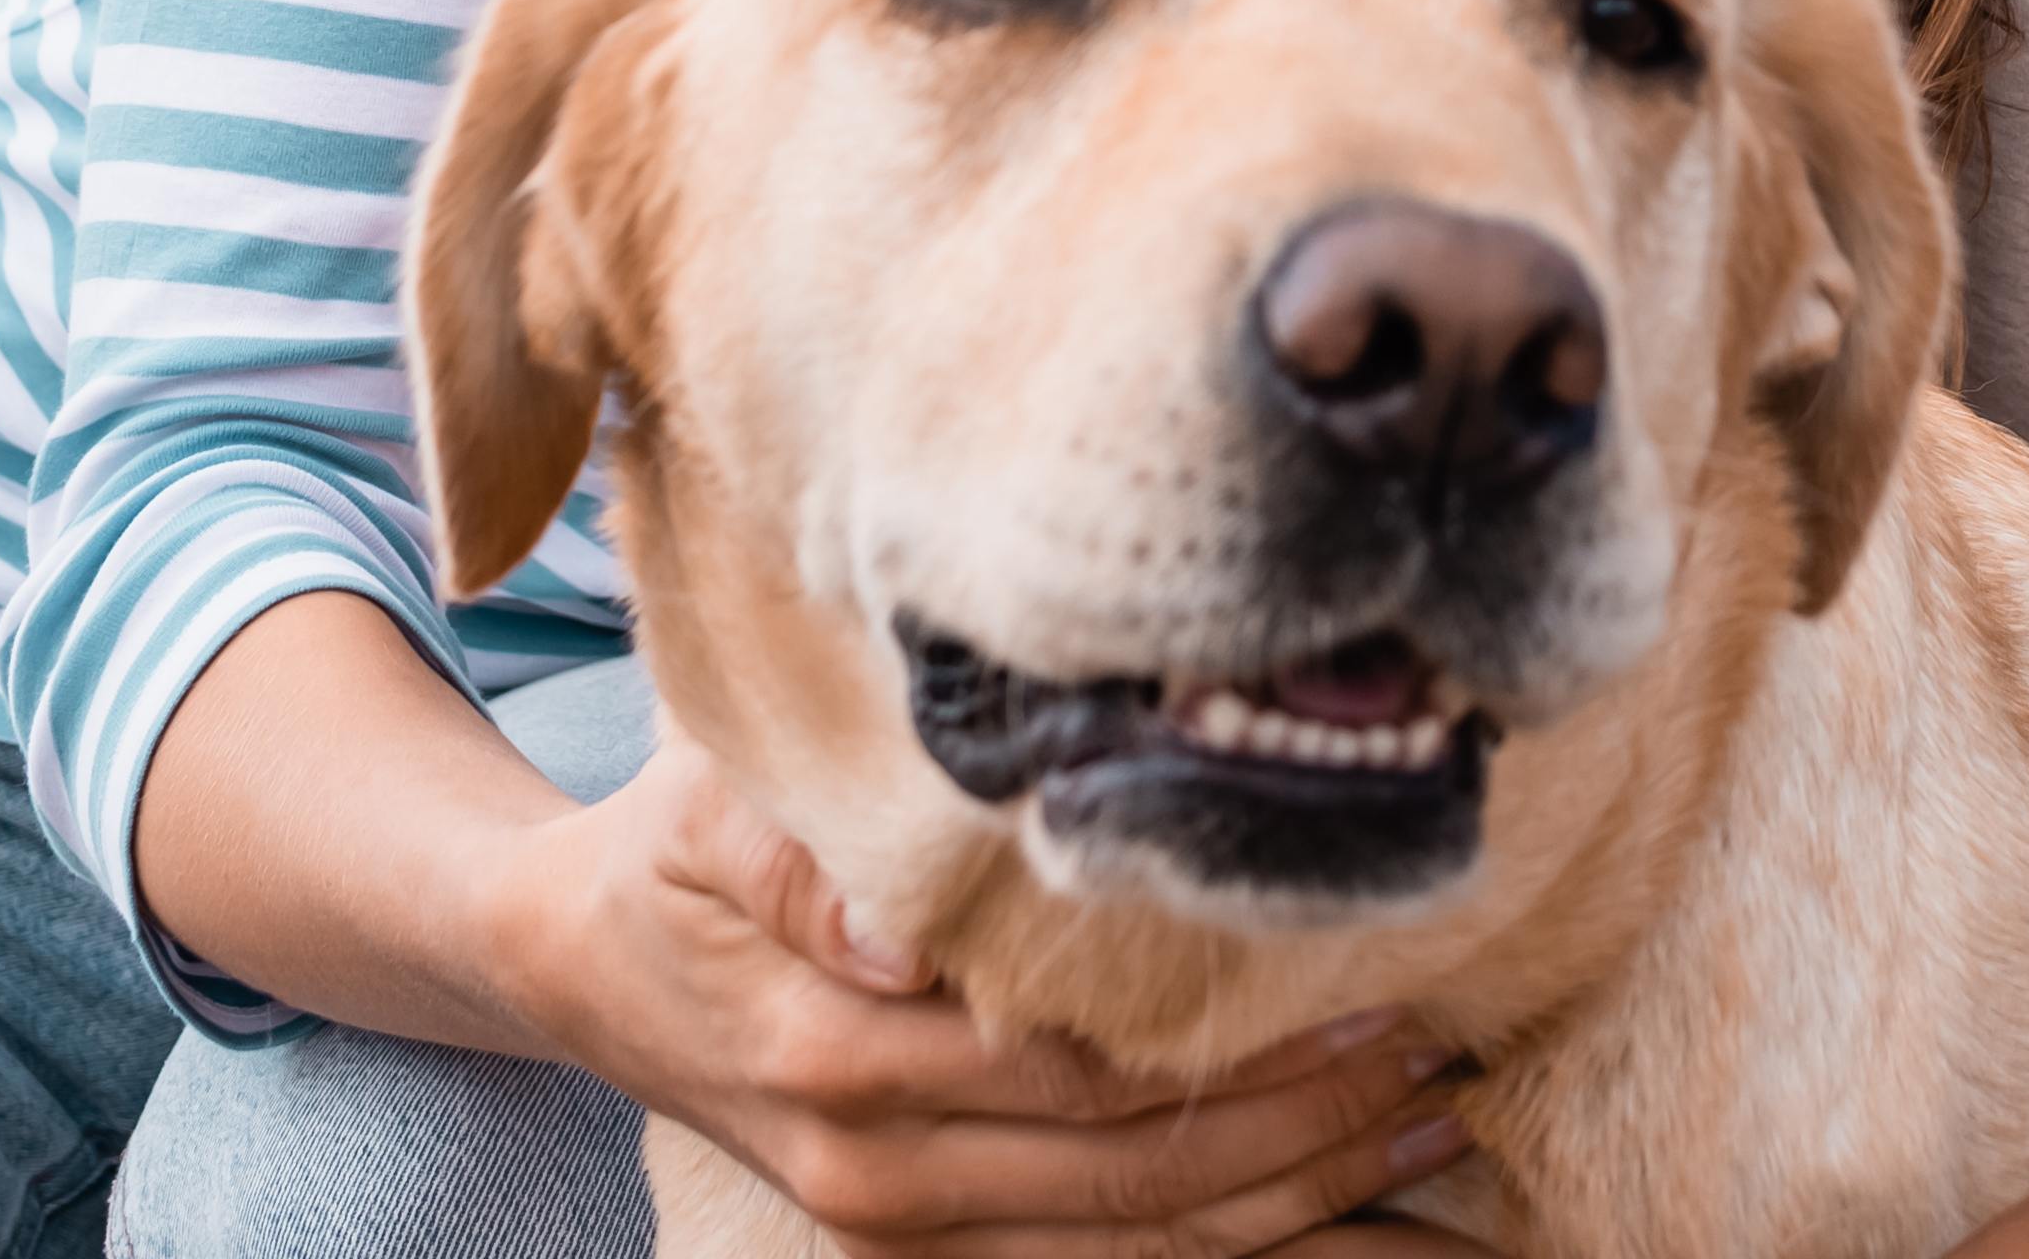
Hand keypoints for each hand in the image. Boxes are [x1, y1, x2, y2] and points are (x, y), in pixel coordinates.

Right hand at [469, 740, 1476, 1251]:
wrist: (581, 962)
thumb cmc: (675, 853)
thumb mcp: (711, 812)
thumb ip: (803, 861)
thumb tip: (900, 930)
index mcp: (848, 1063)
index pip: (1089, 1077)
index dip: (1242, 1054)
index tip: (1377, 992)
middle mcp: (884, 1176)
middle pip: (1139, 1180)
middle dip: (1310, 1134)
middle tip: (1447, 1067)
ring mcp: (903, 1229)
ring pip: (1136, 1245)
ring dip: (1298, 1207)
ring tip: (1435, 1137)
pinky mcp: (920, 1244)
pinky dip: (1228, 1241)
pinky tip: (1341, 1205)